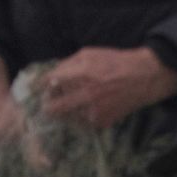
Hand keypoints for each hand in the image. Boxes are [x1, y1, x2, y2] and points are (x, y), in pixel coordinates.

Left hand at [32, 46, 176, 129]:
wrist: (143, 77)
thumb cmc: (114, 61)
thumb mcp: (88, 53)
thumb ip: (67, 64)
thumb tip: (50, 75)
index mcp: (80, 74)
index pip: (49, 83)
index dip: (38, 87)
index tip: (32, 90)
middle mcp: (85, 94)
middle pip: (53, 108)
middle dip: (47, 106)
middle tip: (46, 104)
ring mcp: (94, 110)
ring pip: (66, 118)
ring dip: (64, 113)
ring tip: (70, 104)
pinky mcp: (102, 122)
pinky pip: (82, 123)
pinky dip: (79, 118)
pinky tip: (84, 109)